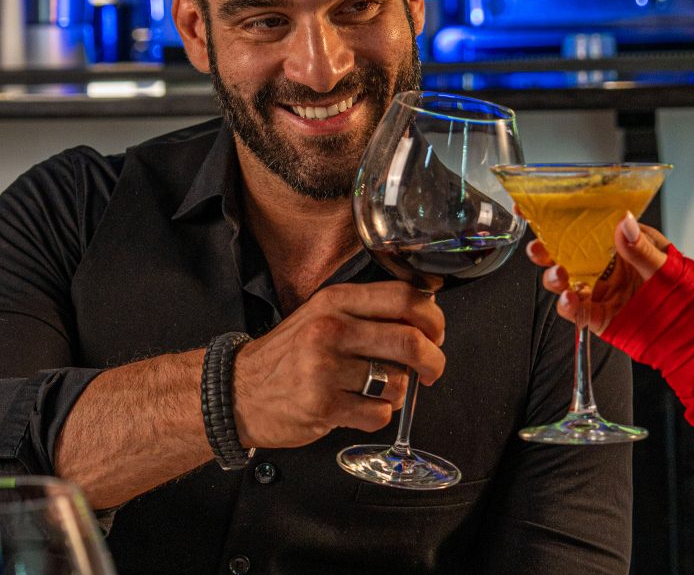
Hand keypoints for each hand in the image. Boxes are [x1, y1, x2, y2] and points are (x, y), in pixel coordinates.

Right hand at [232, 281, 445, 448]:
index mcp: (336, 300)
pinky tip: (360, 409)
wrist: (237, 391)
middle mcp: (330, 329)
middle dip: (433, 360)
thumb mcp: (322, 315)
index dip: (433, 318)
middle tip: (432, 370)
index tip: (436, 333)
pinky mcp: (322, 405)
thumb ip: (368, 311)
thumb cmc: (289, 354)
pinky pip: (378, 413)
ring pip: (398, 382)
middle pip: (410, 340)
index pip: (404, 297)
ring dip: (401, 392)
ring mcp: (324, 367)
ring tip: (382, 391)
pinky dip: (379, 415)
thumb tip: (427, 312)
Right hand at [526, 212, 670, 334]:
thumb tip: (623, 224)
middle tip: (539, 248)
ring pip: (566, 282)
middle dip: (546, 249)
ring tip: (559, 276)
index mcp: (620, 243)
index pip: (585, 225)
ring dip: (555, 278)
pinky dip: (569, 307)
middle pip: (565, 253)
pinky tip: (570, 301)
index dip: (556, 217)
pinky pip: (577, 312)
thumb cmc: (688, 291)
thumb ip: (642, 249)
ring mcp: (601, 291)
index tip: (531, 208)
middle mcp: (606, 266)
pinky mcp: (600, 317)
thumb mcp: (668, 265)